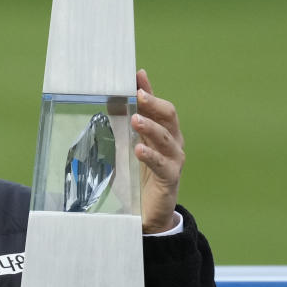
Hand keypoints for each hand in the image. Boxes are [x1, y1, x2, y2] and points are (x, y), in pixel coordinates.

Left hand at [132, 69, 184, 233]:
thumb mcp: (130, 146)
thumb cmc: (140, 176)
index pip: (157, 106)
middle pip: (169, 117)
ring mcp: (174, 160)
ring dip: (150, 127)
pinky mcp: (170, 178)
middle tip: (138, 95)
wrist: (150, 211)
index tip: (137, 75)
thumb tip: (113, 99)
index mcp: (162, 132)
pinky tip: (139, 150)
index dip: (148, 90)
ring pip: (166, 138)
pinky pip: (163, 165)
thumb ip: (125, 125)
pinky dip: (151, 156)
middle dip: (153, 104)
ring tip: (136, 119)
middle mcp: (172, 142)